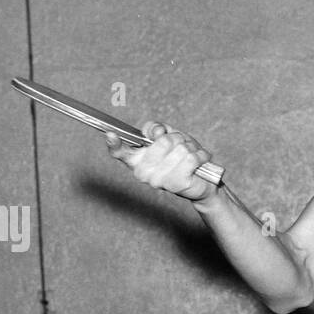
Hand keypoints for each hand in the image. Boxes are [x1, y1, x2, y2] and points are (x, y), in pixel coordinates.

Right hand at [105, 122, 223, 203]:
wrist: (202, 183)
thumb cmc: (183, 158)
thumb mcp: (170, 137)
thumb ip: (158, 129)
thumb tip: (156, 130)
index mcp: (137, 159)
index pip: (120, 152)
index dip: (114, 143)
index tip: (110, 134)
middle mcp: (143, 172)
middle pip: (164, 141)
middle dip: (178, 139)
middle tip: (182, 149)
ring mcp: (158, 180)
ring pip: (180, 149)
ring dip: (191, 149)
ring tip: (191, 158)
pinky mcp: (175, 184)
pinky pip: (191, 158)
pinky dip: (200, 156)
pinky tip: (199, 163)